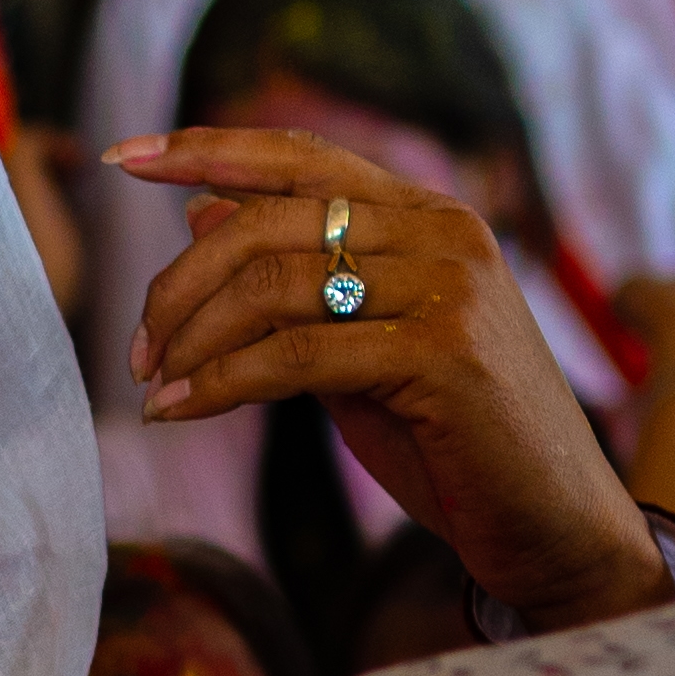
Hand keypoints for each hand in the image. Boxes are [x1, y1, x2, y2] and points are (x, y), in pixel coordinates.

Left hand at [113, 125, 672, 633]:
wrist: (552, 526)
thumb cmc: (452, 439)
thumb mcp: (357, 343)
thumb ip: (293, 277)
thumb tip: (199, 207)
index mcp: (426, 214)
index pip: (300, 156)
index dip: (206, 149)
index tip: (123, 159)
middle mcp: (444, 231)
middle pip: (269, 222)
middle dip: (180, 285)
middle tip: (136, 350)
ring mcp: (450, 288)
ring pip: (274, 285)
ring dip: (192, 340)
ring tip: (153, 386)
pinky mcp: (443, 354)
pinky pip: (296, 356)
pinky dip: (221, 383)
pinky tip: (178, 412)